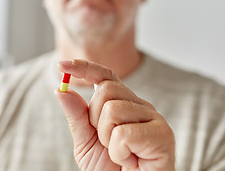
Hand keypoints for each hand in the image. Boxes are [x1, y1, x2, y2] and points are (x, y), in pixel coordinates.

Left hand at [56, 59, 174, 170]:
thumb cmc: (110, 170)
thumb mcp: (86, 141)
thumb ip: (77, 116)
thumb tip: (61, 89)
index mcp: (123, 104)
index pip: (105, 77)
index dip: (85, 67)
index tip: (62, 65)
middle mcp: (140, 106)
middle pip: (105, 90)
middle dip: (95, 120)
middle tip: (107, 143)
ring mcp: (154, 118)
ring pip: (112, 110)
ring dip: (107, 140)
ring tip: (120, 154)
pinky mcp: (163, 135)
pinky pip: (124, 133)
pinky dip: (119, 153)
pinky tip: (130, 161)